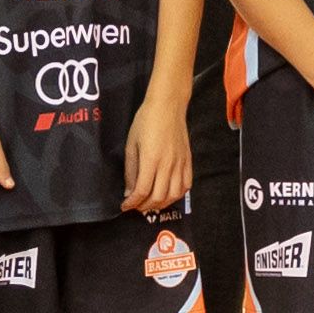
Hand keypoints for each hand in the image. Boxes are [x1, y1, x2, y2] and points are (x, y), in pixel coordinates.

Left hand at [119, 93, 188, 217]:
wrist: (168, 106)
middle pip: (158, 197)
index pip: (142, 191)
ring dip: (161, 204)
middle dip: (145, 206)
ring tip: (151, 203)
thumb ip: (131, 170)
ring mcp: (180, 164)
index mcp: (151, 160)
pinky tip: (168, 194)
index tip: (125, 206)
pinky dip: (177, 195)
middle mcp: (168, 165)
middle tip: (136, 206)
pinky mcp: (188, 161)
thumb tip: (129, 192)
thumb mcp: (131, 144)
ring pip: (174, 195)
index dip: (132, 203)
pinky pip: (186, 185)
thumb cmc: (145, 121)